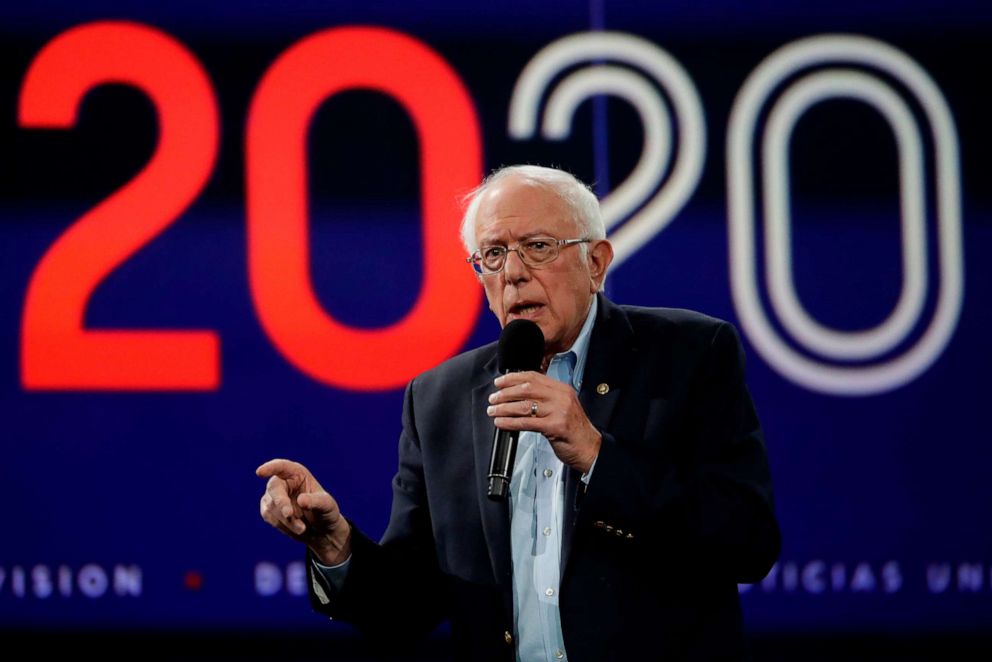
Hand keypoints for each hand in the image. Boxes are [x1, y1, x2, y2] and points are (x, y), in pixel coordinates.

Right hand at [256, 458, 350, 565]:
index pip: (282, 467)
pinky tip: (295, 528)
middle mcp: (283, 481)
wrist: (321, 530)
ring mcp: (273, 495)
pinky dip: (282, 525)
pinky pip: (269, 516)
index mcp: (297, 473)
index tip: (260, 472)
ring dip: (286, 520)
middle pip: (274, 489)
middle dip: (281, 503)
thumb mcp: (327, 505)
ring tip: (302, 528)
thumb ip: (316, 502)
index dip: (270, 468)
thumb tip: (300, 500)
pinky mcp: (268, 509)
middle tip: (289, 515)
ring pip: (272, 506)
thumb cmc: (326, 512)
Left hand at [487, 371, 601, 472]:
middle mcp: (561, 397)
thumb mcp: (562, 407)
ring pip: (524, 405)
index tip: (500, 382)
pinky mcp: (555, 426)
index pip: (533, 376)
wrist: (590, 449)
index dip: (513, 378)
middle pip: (527, 389)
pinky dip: (510, 422)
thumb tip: (517, 393)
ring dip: (504, 408)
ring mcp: (559, 411)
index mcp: (562, 389)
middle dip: (505, 393)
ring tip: (493, 411)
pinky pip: (526, 422)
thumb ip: (545, 398)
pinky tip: (501, 423)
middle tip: (493, 398)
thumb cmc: (574, 430)